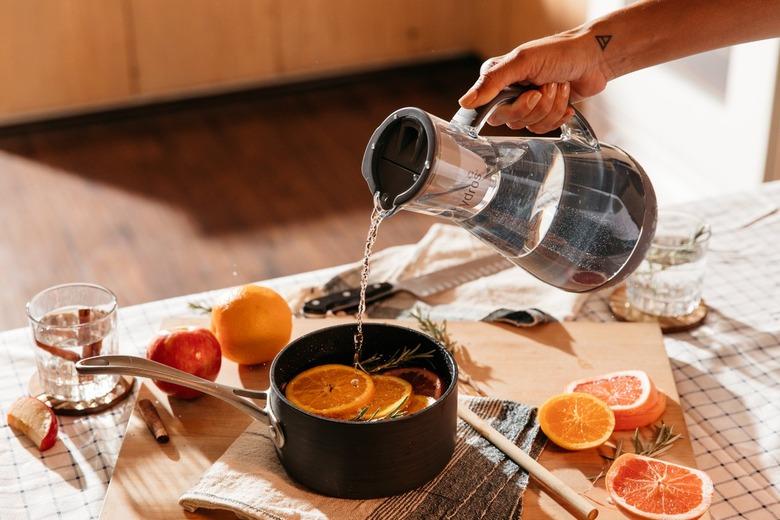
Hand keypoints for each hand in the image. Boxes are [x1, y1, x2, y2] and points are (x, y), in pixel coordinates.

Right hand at [459, 31, 611, 133]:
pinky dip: (559, 115)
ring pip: (531, 126)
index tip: (530, 94)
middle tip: (546, 86)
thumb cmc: (559, 53)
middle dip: (537, 106)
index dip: (514, 107)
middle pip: (512, 121)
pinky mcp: (544, 114)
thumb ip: (492, 82)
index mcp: (498, 79)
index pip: (491, 110)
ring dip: (551, 107)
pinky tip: (566, 100)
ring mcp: (527, 105)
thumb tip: (465, 103)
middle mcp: (509, 93)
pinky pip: (545, 129)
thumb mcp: (522, 62)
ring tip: (558, 86)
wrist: (593, 59)